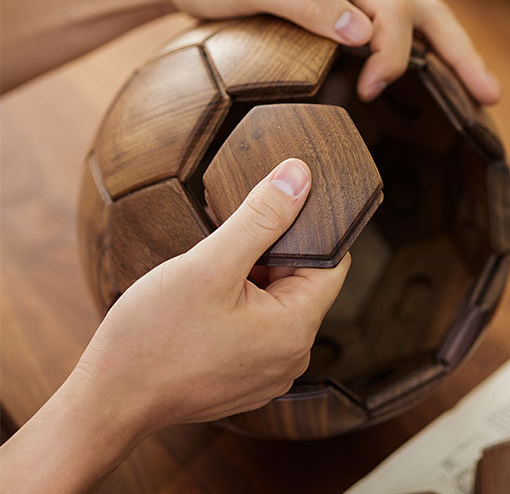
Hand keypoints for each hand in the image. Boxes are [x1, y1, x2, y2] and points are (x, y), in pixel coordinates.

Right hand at [77, 158, 349, 430]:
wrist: (111, 399)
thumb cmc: (154, 336)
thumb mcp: (210, 265)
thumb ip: (260, 218)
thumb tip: (299, 176)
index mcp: (295, 329)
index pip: (332, 262)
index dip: (310, 226)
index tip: (282, 202)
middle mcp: (291, 354)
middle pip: (301, 280)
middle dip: (272, 247)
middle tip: (235, 226)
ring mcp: (268, 368)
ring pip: (276, 299)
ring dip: (252, 271)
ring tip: (216, 256)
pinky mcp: (246, 372)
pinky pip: (258, 322)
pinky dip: (241, 297)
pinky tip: (210, 286)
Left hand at [161, 0, 500, 102]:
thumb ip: (307, 3)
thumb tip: (363, 35)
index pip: (391, 9)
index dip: (394, 51)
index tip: (373, 90)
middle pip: (425, 14)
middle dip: (460, 55)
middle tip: (489, 97)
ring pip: (416, 23)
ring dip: (451, 57)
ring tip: (477, 92)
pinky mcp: (338, 14)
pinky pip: (390, 33)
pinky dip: (418, 56)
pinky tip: (426, 81)